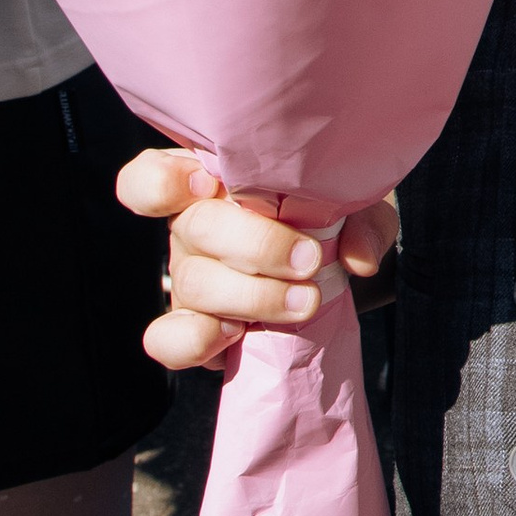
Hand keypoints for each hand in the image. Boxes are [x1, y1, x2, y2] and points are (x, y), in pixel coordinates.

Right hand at [116, 143, 397, 371]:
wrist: (331, 274)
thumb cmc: (331, 221)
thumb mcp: (357, 208)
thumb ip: (362, 222)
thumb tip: (358, 257)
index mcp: (214, 182)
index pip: (153, 176)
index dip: (165, 181)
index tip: (211, 186)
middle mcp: (190, 228)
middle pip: (194, 228)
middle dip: (259, 246)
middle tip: (310, 260)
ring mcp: (188, 280)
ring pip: (194, 284)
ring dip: (254, 296)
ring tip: (304, 302)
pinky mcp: (192, 328)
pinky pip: (168, 340)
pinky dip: (198, 339)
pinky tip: (239, 334)